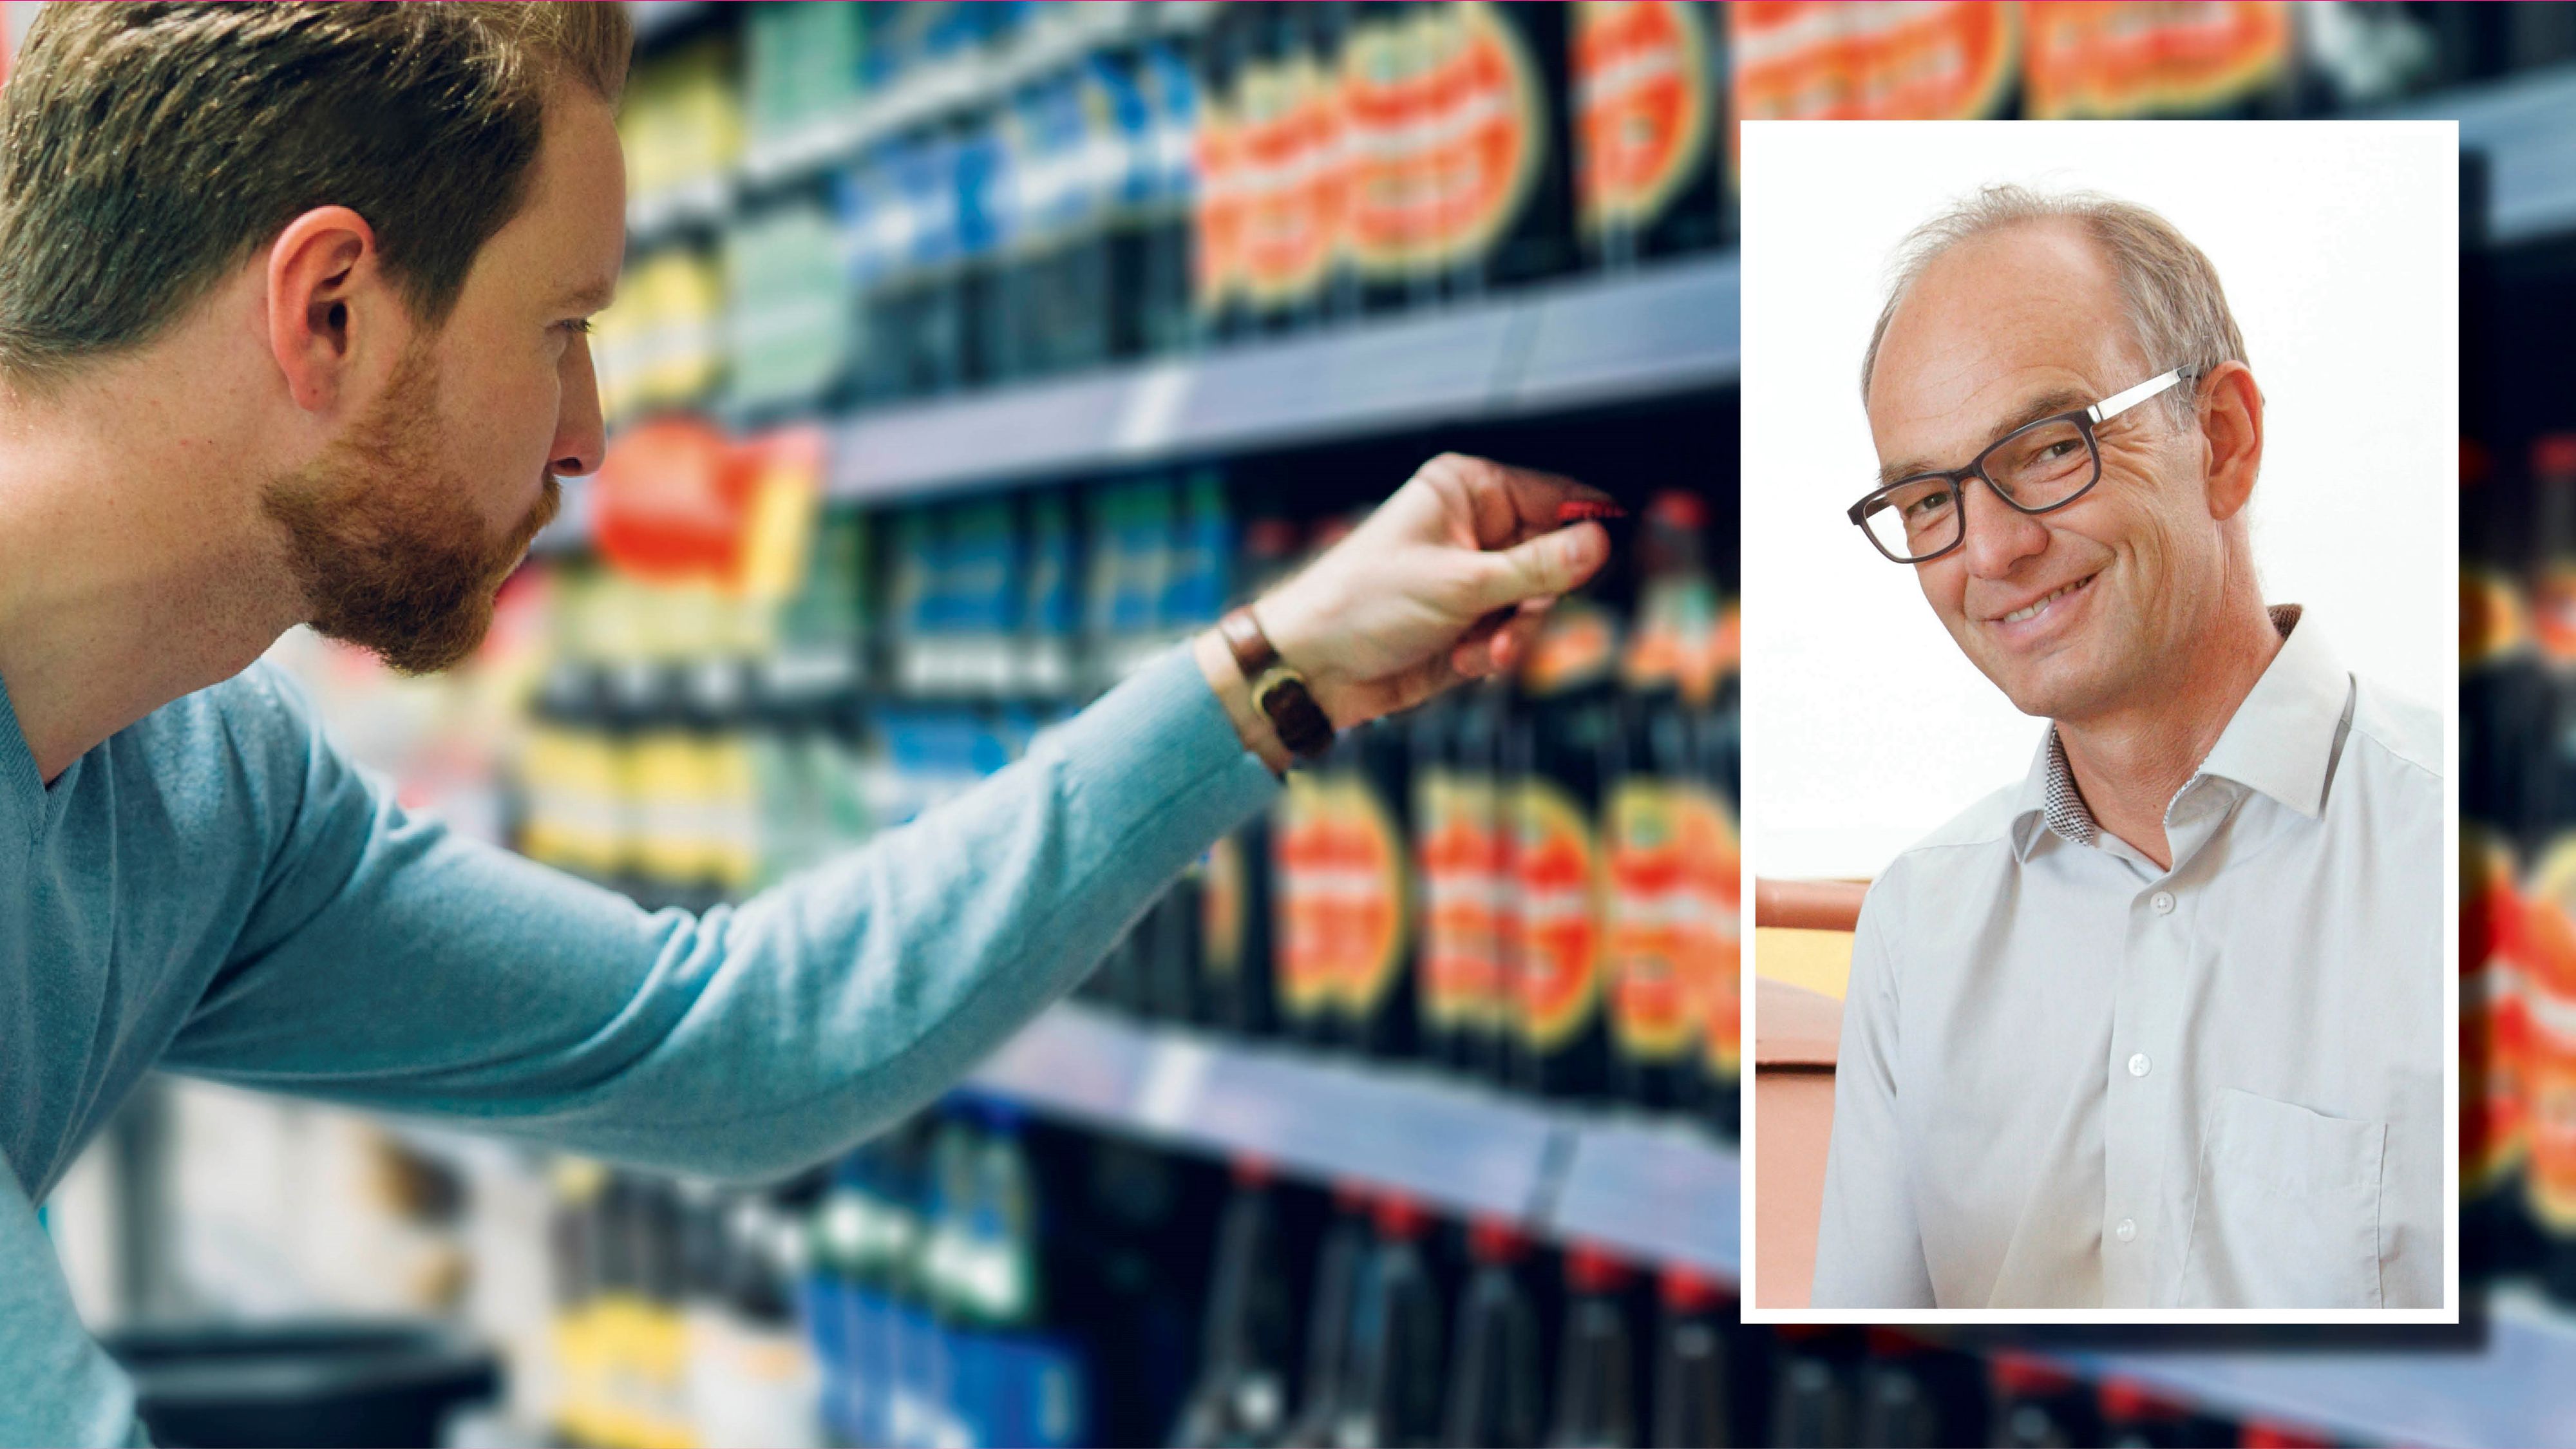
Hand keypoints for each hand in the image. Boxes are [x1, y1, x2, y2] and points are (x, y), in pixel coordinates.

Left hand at [1244, 452, 1614, 729]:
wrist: (1312, 666)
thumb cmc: (1365, 604)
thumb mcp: (1461, 585)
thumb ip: (1537, 568)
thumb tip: (1601, 543)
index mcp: (1470, 490)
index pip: (1557, 494)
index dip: (1586, 528)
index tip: (1605, 561)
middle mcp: (1475, 527)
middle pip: (1556, 557)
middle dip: (1538, 602)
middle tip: (1511, 629)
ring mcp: (1473, 576)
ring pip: (1539, 604)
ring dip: (1515, 635)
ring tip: (1480, 654)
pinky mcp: (1468, 620)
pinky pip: (1513, 634)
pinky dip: (1495, 653)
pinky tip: (1463, 662)